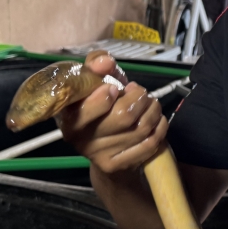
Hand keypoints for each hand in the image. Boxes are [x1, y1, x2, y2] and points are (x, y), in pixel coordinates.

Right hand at [58, 51, 167, 173]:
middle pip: (123, 116)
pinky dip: (159, 127)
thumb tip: (105, 62)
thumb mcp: (94, 80)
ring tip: (150, 104)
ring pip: (140, 128)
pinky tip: (156, 121)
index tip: (115, 87)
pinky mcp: (115, 166)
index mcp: (68, 114)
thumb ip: (97, 63)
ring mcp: (97, 155)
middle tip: (140, 93)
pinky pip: (149, 144)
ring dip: (153, 110)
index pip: (90, 105)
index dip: (109, 93)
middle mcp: (78, 138)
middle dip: (140, 98)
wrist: (102, 148)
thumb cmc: (99, 106)